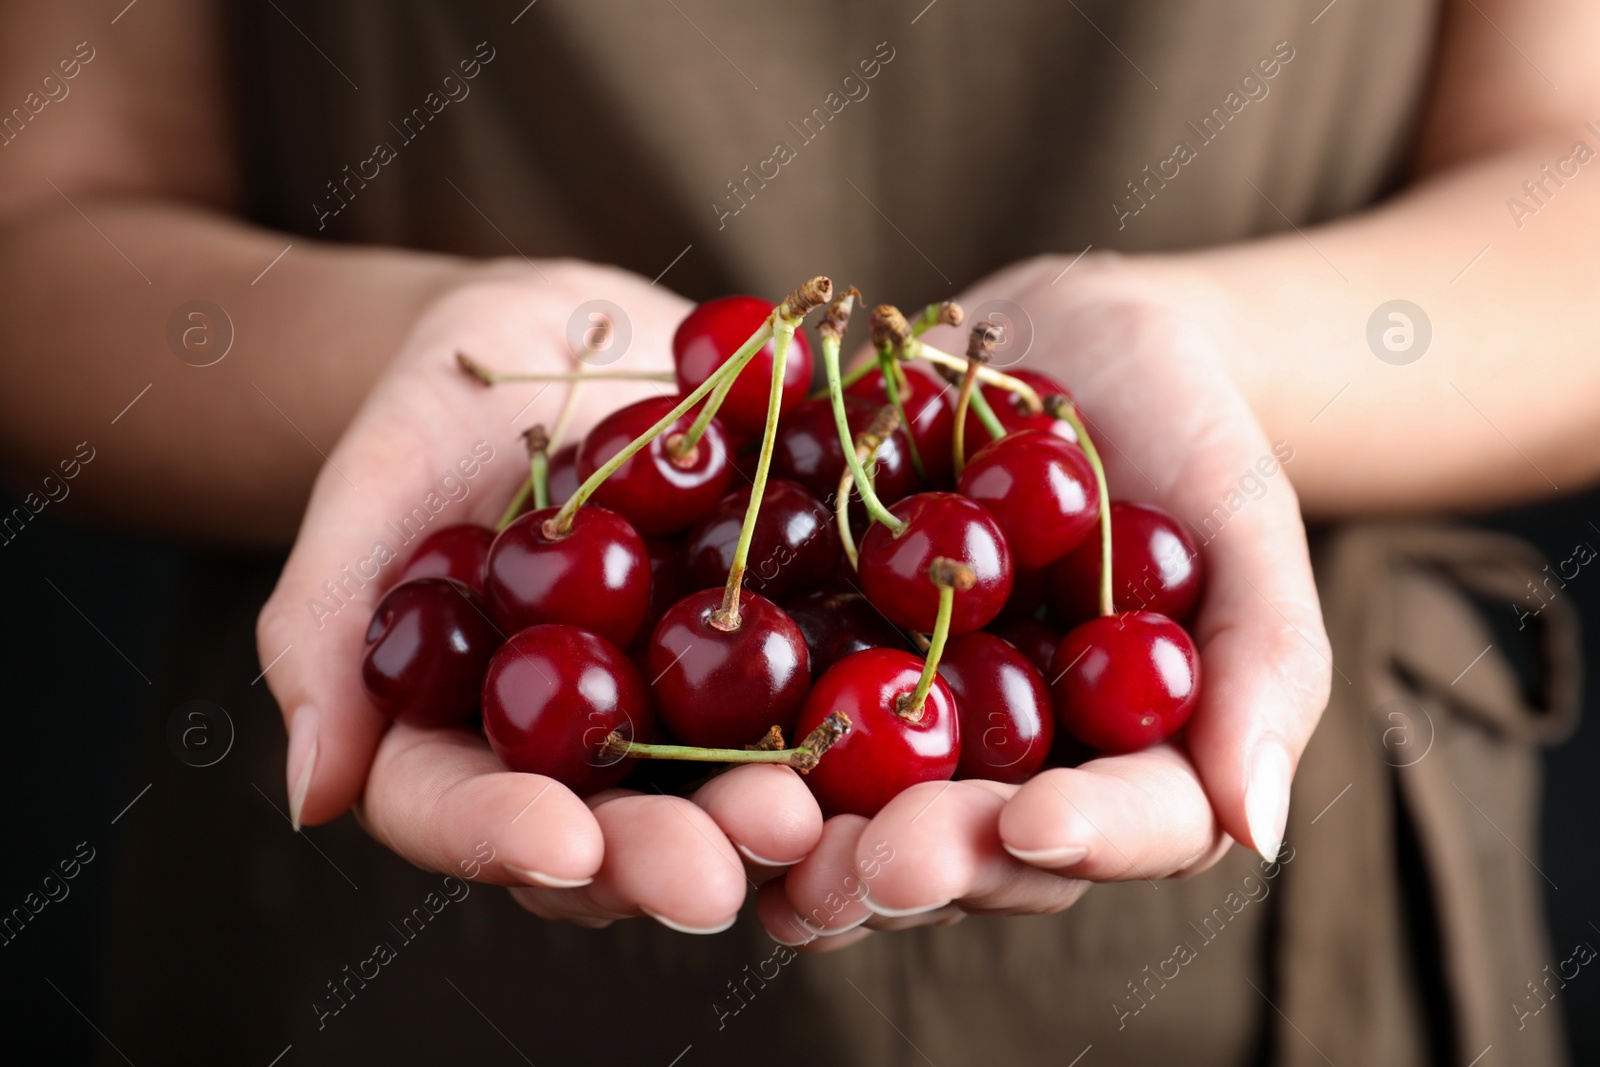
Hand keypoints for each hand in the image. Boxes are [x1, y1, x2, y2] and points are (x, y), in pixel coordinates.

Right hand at [256, 260, 823, 929]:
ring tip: (808, 817)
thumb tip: (311, 796)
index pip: (470, 813)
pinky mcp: (778, 650)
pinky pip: (820, 682)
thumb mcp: (373, 489)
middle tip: (718, 870)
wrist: (563, 341)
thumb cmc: (436, 414)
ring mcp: (689, 711)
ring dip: (769, 814)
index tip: (560, 844)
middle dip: (665, 855)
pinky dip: (858, 705)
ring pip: (726, 787)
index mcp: (471, 738)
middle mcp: (587, 753)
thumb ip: (328, 628)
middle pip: (617, 832)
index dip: (508, 840)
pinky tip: (902, 711)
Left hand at [759, 254, 1331, 947]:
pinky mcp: (819, 672)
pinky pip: (772, 719)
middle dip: (923, 863)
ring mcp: (909, 732)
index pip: (1126, 828)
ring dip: (809, 839)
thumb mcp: (1241, 516)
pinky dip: (728, 737)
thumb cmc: (1183, 425)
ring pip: (861, 817)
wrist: (1058, 345)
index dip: (1084, 840)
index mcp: (1126, 758)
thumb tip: (1260, 826)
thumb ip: (1264, 659)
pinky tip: (681, 749)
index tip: (1032, 824)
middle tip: (872, 863)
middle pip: (975, 852)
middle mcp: (1013, 773)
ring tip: (765, 835)